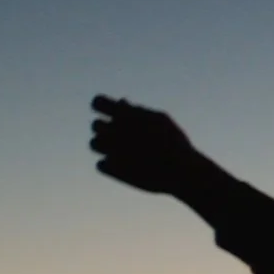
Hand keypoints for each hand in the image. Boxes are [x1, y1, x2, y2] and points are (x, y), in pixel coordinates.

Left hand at [90, 95, 221, 195]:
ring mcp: (110, 149)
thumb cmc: (174, 142)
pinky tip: (127, 167)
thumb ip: (137, 110)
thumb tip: (121, 103)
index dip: (101, 107)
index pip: (98, 102)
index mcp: (125, 114)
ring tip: (121, 151)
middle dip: (106, 129)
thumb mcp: (160, 119)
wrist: (180, 171)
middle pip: (95, 125)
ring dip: (104, 146)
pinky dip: (111, 166)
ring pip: (93, 144)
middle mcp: (113, 129)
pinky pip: (101, 165)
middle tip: (122, 136)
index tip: (108, 113)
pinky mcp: (111, 169)